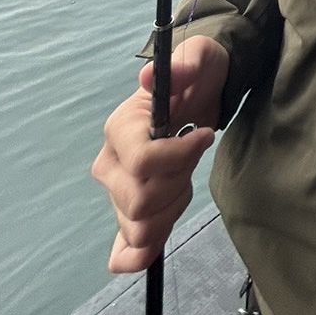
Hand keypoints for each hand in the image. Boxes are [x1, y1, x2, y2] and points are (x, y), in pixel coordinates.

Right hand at [91, 34, 229, 272]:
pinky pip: (124, 250)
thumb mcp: (199, 58)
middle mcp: (111, 165)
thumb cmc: (198, 75)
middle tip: (193, 157)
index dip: (179, 156)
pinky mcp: (130, 211)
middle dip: (178, 183)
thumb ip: (182, 67)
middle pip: (140, 202)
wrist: (201, 93)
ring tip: (184, 178)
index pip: (142, 163)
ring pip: (141, 227)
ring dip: (173, 209)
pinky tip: (150, 251)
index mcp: (120, 129)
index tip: (204, 135)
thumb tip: (148, 78)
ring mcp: (117, 191)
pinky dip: (137, 256)